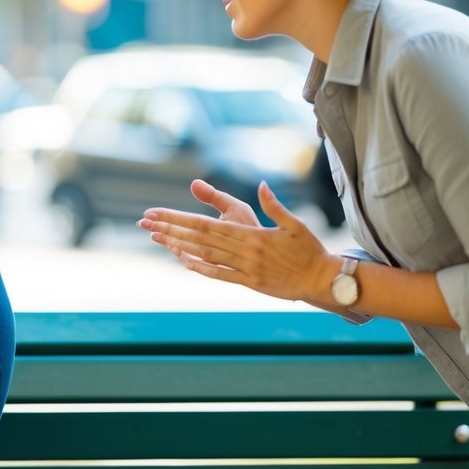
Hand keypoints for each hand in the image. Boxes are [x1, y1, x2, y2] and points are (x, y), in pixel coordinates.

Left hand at [138, 180, 336, 302]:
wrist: (322, 279)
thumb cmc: (309, 249)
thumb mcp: (294, 223)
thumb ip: (273, 205)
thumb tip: (262, 185)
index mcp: (251, 234)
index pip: (207, 224)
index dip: (181, 218)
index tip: (160, 212)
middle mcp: (244, 252)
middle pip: (200, 239)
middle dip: (171, 229)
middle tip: (146, 222)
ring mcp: (245, 269)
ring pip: (205, 256)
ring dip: (179, 247)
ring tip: (157, 238)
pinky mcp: (249, 283)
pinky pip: (220, 275)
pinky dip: (202, 269)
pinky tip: (184, 262)